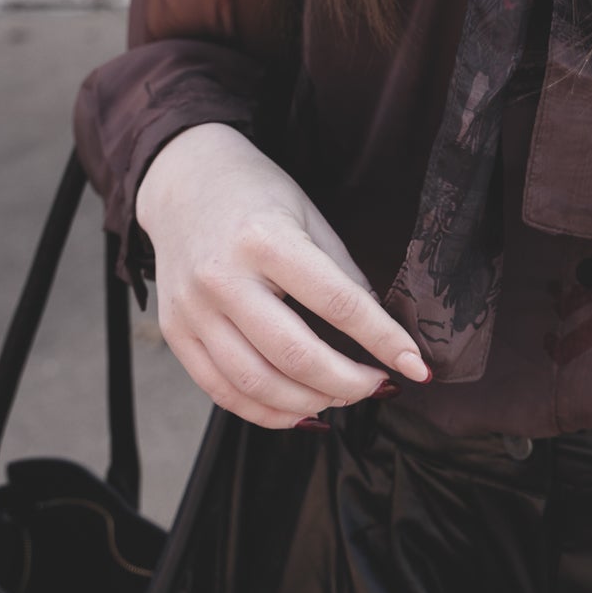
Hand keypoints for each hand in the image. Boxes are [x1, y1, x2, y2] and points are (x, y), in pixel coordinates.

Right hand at [134, 121, 430, 428]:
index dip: (383, 339)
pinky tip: (297, 409)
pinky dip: (265, 412)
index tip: (416, 365)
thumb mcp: (310, 217)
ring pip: (257, 384)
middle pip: (295, 355)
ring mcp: (193, 310)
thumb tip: (378, 335)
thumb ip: (342, 275)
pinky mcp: (175, 333)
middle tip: (378, 385)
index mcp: (265, 239)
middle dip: (349, 384)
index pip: (338, 302)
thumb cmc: (256, 195)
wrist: (183, 179)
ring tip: (341, 397)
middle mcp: (223, 278)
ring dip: (310, 403)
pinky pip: (222, 391)